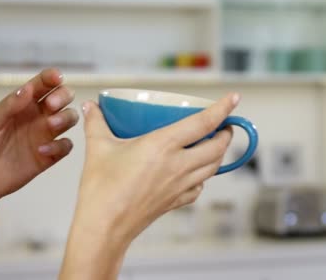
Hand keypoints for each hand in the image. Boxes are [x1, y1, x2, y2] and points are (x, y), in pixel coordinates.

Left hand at [0, 68, 77, 212]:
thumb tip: (28, 89)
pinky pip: (66, 146)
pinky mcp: (50, 155)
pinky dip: (59, 146)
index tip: (56, 77)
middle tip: (51, 105)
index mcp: (23, 103)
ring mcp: (45, 135)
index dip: (52, 77)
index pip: (43, 84)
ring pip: (70, 118)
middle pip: (63, 97)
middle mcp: (38, 116)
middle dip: (63, 97)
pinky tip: (42, 150)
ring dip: (66, 118)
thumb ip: (10, 105)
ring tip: (51, 125)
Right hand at [69, 93, 238, 248]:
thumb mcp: (98, 148)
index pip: (203, 123)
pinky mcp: (177, 201)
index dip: (223, 109)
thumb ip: (97, 123)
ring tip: (215, 144)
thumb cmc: (101, 189)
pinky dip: (203, 177)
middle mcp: (178, 165)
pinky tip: (195, 173)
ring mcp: (181, 185)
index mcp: (163, 145)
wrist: (104, 227)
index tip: (234, 98)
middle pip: (218, 147)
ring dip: (219, 153)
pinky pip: (199, 187)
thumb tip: (91, 106)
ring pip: (213, 167)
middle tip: (224, 124)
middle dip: (226, 133)